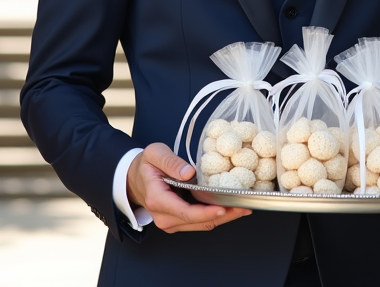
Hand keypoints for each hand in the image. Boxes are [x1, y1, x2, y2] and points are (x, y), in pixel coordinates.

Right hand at [125, 142, 252, 232]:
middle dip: (223, 216)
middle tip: (244, 207)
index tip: (223, 207)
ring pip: (201, 225)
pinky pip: (199, 222)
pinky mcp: (178, 222)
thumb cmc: (146, 165)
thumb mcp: (155, 154)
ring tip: (243, 208)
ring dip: (223, 218)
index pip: (185, 212)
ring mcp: (171, 222)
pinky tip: (231, 208)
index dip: (206, 212)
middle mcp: (164, 217)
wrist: (135, 179)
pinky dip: (216, 216)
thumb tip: (189, 172)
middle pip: (198, 222)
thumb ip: (171, 162)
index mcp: (157, 200)